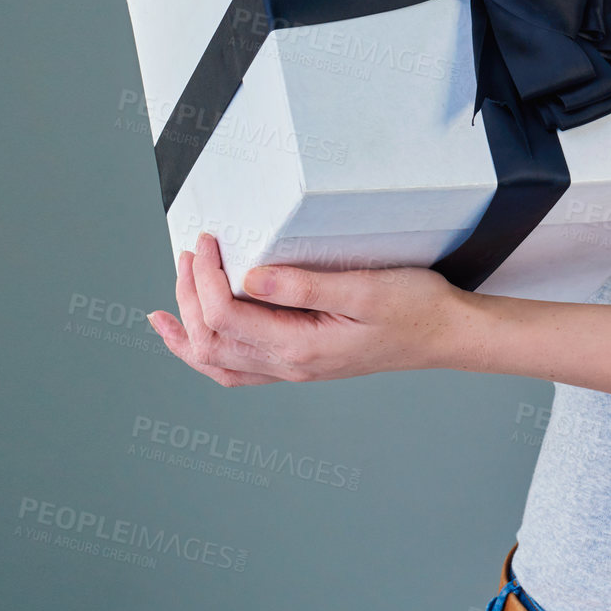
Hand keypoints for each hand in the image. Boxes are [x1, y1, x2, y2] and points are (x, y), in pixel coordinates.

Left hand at [148, 232, 490, 388]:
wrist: (444, 335)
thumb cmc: (415, 308)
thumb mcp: (365, 288)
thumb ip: (305, 285)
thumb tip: (251, 277)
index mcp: (301, 348)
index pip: (226, 317)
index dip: (205, 278)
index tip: (206, 241)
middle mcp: (289, 366)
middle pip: (210, 341)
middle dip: (188, 297)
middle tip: (189, 253)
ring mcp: (292, 369)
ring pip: (216, 362)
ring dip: (185, 331)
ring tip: (166, 304)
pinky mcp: (299, 362)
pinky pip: (237, 369)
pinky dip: (205, 353)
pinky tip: (193, 338)